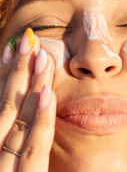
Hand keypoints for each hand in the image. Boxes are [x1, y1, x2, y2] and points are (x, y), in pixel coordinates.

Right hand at [0, 28, 55, 170]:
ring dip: (27, 88)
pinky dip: (38, 123)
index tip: (13, 50)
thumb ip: (18, 143)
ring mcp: (3, 169)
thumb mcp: (13, 162)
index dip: (5, 79)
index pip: (0, 109)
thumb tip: (34, 105)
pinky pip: (31, 153)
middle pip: (5, 110)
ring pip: (15, 124)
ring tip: (38, 56)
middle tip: (25, 42)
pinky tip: (48, 96)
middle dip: (14, 74)